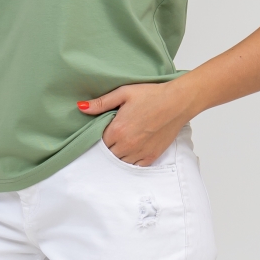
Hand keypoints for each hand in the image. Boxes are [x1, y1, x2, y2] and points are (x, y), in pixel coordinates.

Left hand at [77, 80, 192, 164]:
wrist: (177, 102)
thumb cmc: (152, 95)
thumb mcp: (123, 93)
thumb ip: (101, 103)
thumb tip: (81, 107)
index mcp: (117, 130)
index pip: (98, 142)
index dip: (97, 138)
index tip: (102, 132)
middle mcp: (127, 145)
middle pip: (107, 154)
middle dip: (106, 148)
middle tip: (111, 138)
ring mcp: (140, 152)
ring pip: (120, 162)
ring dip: (117, 156)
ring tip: (121, 144)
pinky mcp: (151, 156)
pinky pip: (135, 166)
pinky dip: (130, 162)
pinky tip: (130, 153)